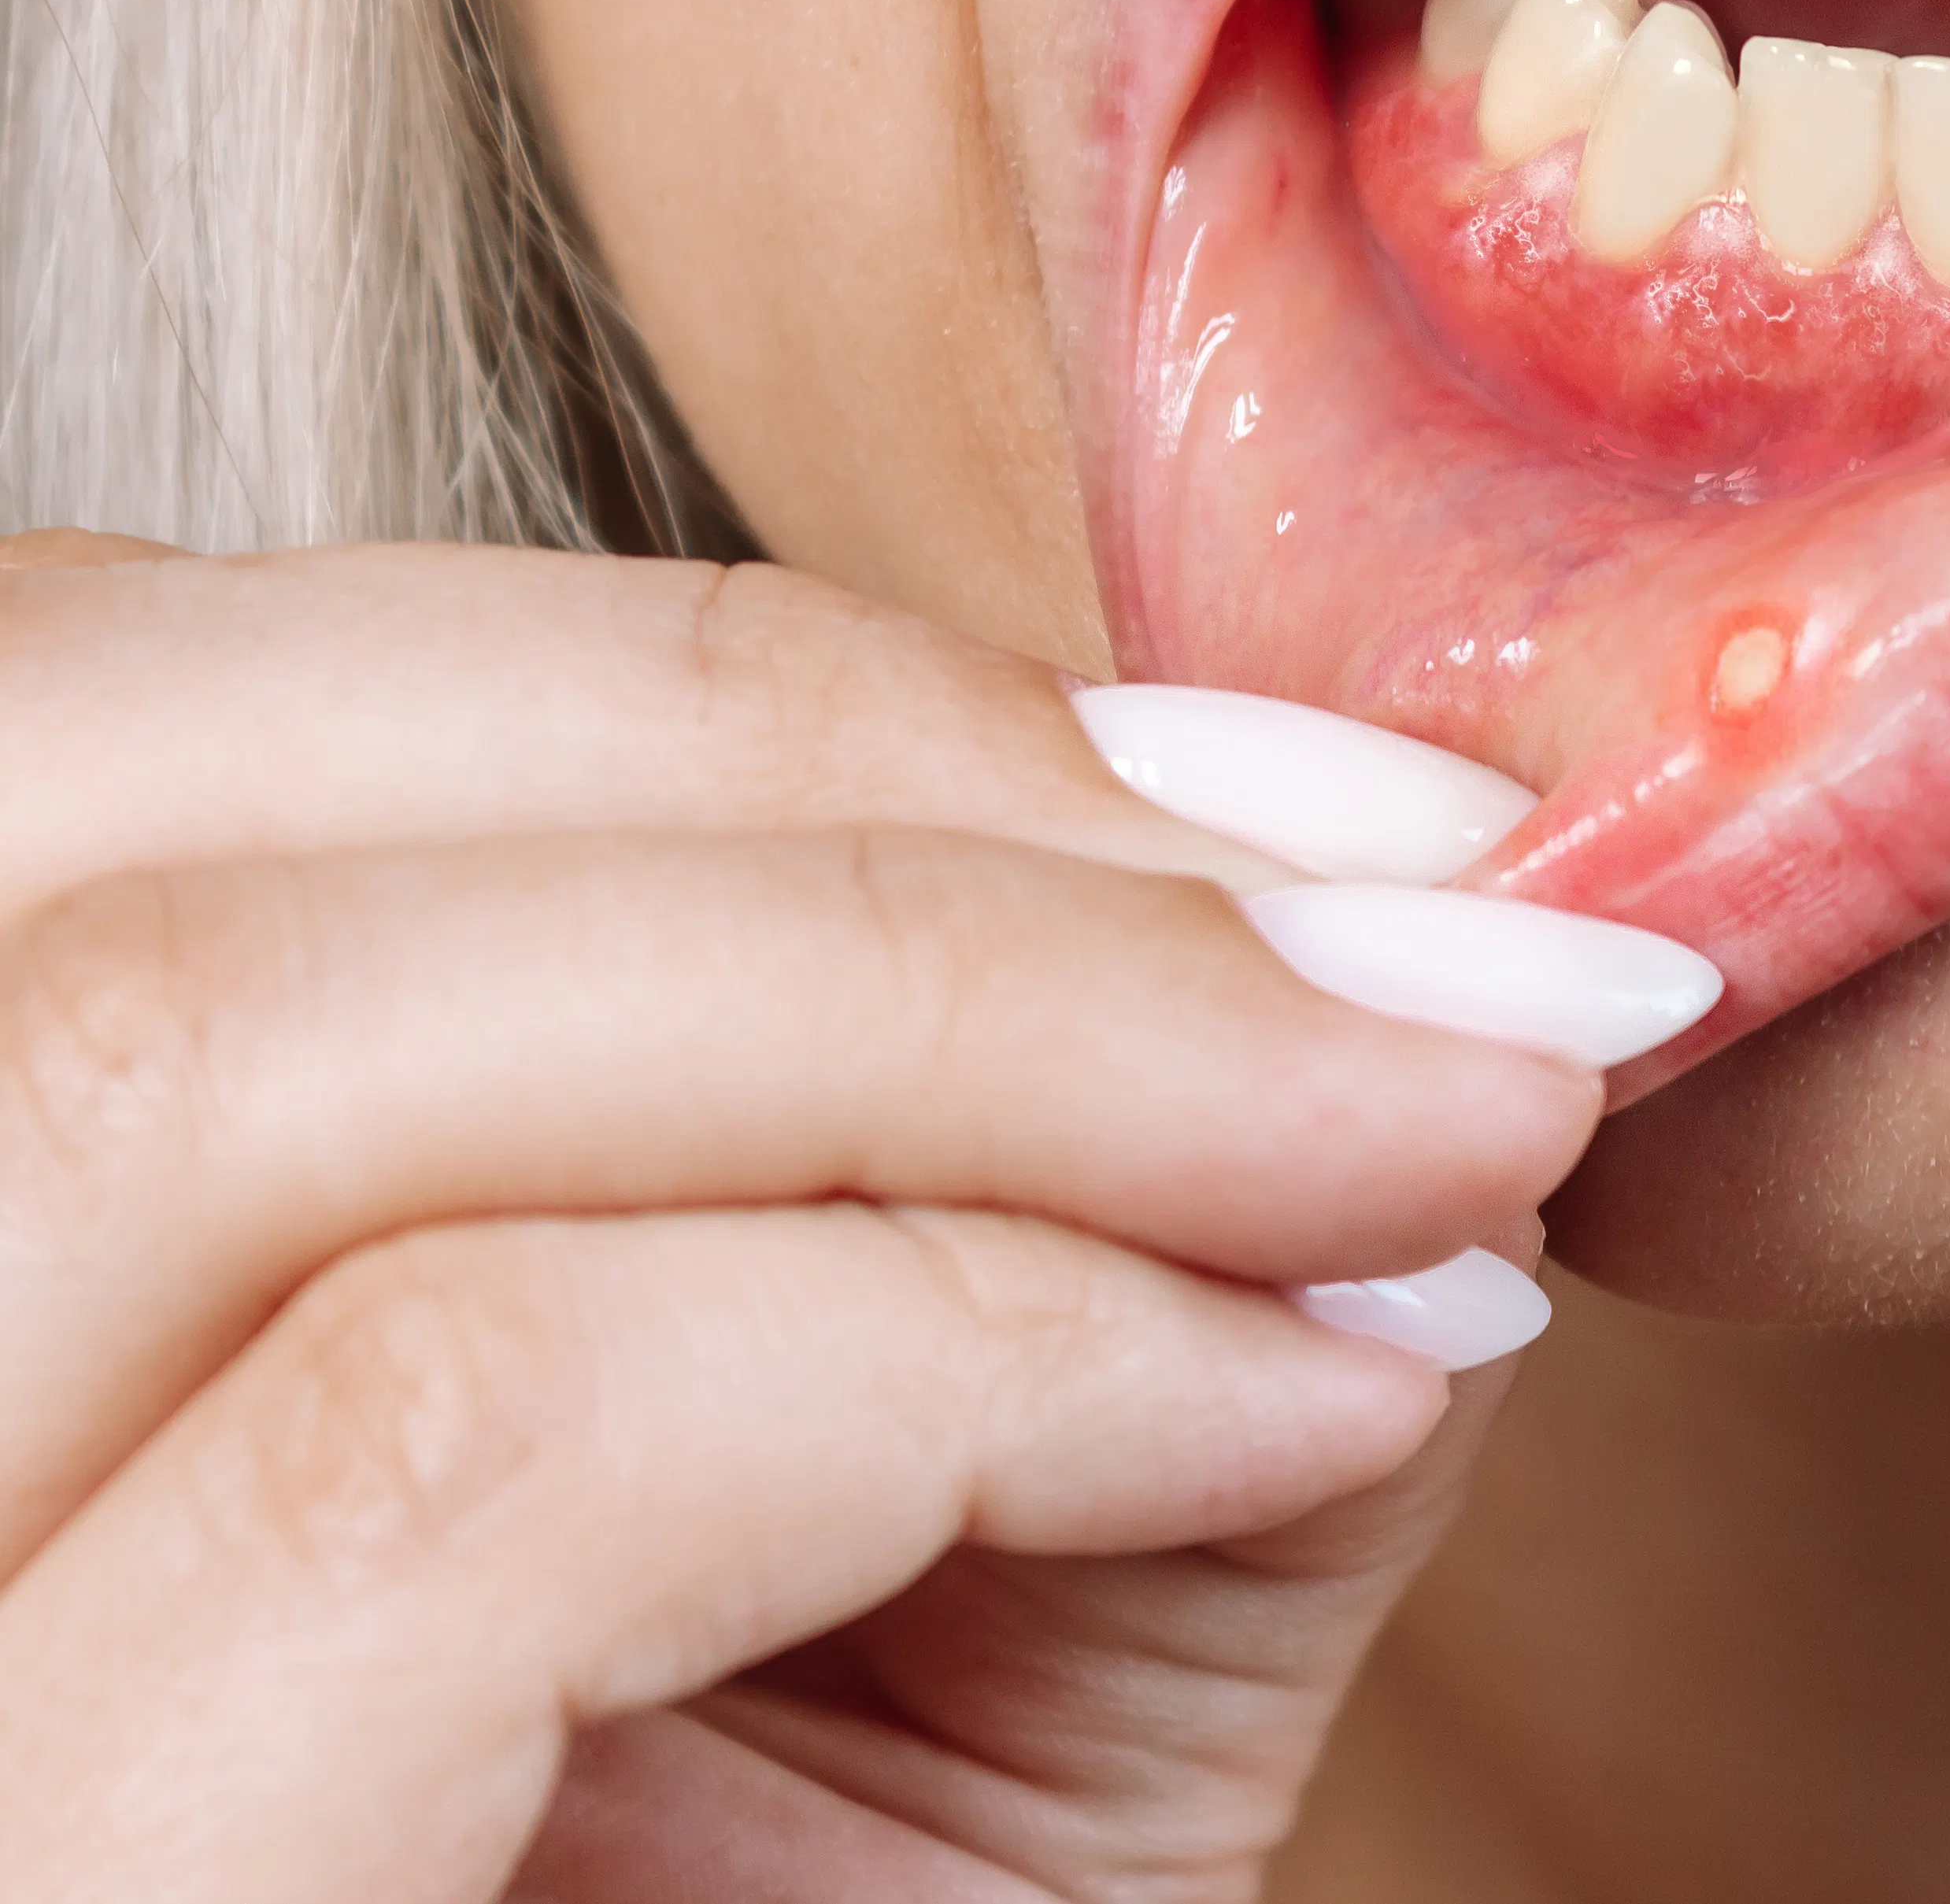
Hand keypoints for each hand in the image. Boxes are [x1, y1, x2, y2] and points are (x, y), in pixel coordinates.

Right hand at [0, 537, 1705, 1901]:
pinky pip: (438, 1448)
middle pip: (145, 806)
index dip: (737, 672)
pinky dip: (955, 1341)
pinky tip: (1312, 1400)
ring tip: (1441, 1128)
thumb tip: (1380, 964)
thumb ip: (1083, 1274)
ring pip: (234, 1057)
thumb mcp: (943, 1647)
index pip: (138, 747)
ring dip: (977, 1008)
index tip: (1301, 801)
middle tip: (1428, 920)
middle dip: (864, 783)